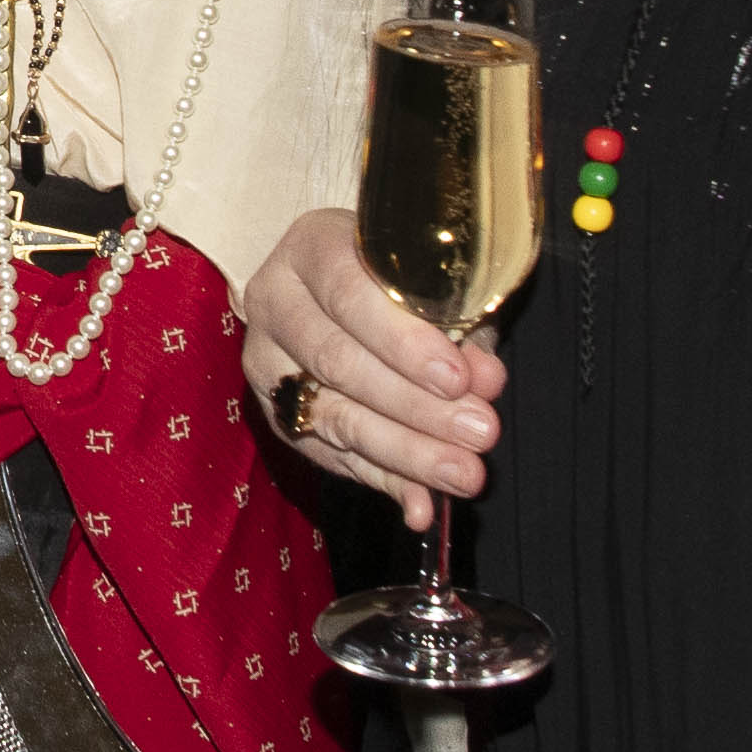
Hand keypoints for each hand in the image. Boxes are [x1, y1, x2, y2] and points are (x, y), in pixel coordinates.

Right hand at [235, 204, 498, 506]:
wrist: (347, 288)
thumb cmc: (402, 278)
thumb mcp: (436, 286)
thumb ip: (462, 330)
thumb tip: (485, 383)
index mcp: (313, 248)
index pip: (351, 295)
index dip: (405, 342)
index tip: (458, 379)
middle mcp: (275, 301)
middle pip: (338, 361)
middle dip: (416, 406)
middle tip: (479, 432)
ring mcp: (266, 361)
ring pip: (332, 416)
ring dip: (405, 452)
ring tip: (462, 473)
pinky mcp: (275, 413)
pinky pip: (328, 456)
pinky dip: (381, 481)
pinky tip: (421, 503)